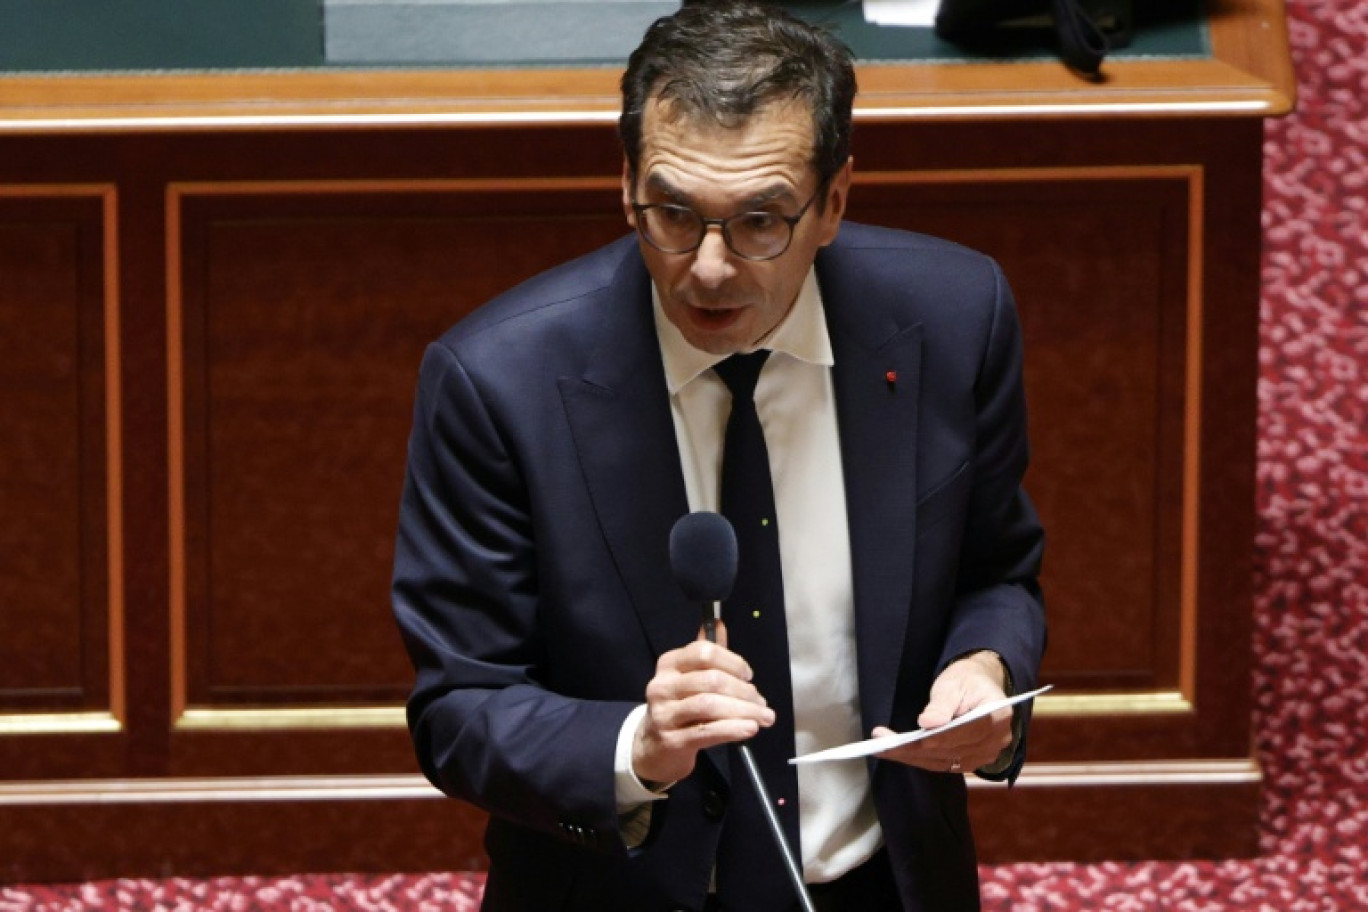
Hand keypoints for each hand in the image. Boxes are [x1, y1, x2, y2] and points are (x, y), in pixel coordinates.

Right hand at [632, 621, 775, 785]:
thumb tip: (719, 624)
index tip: (749, 676)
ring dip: (743, 711)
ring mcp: (664, 714)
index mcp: (669, 664)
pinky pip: (707, 732)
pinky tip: (749, 728)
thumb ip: (706, 654)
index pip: (704, 653)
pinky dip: (733, 729)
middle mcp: (663, 686)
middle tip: (761, 703)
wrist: (654, 746)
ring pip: (709, 705)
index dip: (733, 662)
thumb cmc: (679, 708)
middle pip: (711, 680)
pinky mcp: (671, 740)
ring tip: (762, 717)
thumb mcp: (689, 677)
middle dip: (744, 691)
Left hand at [873, 651, 1012, 773]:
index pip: (968, 731)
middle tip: (883, 743)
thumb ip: (942, 704)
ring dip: (910, 756)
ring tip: (882, 748)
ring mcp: (984, 755)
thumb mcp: (953, 683)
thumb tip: (928, 723)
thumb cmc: (966, 681)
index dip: (942, 737)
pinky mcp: (970, 762)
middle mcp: (996, 741)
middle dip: (915, 748)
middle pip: (952, 749)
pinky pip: (941, 764)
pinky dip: (917, 758)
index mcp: (998, 716)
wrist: (977, 686)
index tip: (916, 739)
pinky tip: (895, 752)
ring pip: (943, 761)